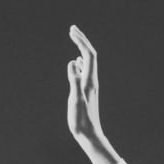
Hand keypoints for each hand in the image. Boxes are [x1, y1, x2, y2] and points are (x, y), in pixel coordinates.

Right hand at [67, 25, 103, 147]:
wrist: (90, 134)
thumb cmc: (81, 120)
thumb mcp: (75, 100)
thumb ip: (74, 81)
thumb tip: (72, 62)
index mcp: (89, 80)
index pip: (88, 55)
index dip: (81, 41)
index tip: (71, 31)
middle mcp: (91, 80)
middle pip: (89, 55)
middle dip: (82, 40)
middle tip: (72, 29)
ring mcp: (89, 85)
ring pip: (87, 61)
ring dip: (81, 48)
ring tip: (73, 39)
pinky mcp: (86, 91)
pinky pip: (84, 71)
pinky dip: (80, 62)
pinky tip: (76, 62)